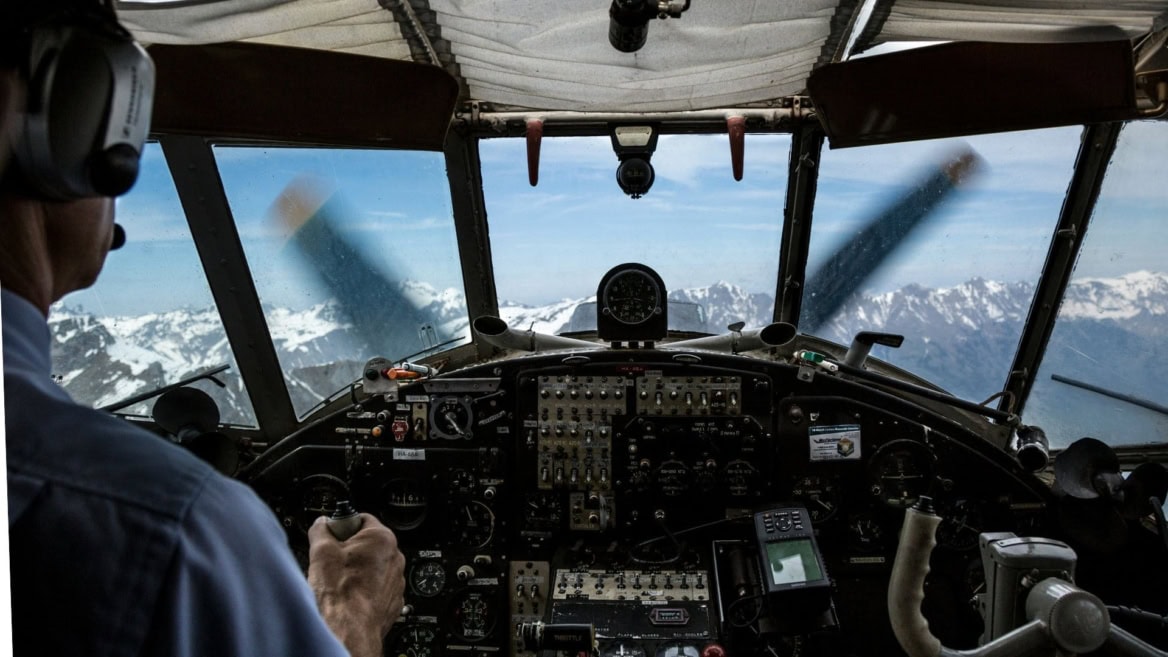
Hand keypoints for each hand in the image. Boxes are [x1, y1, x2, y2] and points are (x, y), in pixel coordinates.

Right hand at [307, 513, 404, 656]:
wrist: (349, 629)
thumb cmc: (339, 592)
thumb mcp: (321, 551)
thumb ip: (321, 530)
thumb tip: (321, 523)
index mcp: (382, 538)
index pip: (361, 518)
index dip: (343, 526)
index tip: (332, 534)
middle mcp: (395, 557)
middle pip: (368, 544)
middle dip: (350, 550)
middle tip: (332, 560)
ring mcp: (396, 580)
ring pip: (374, 567)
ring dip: (358, 570)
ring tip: (340, 581)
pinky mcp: (393, 600)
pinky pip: (378, 587)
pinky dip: (365, 589)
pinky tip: (350, 595)